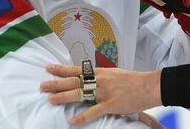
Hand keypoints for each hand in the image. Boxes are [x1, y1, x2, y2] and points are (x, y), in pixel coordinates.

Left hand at [40, 64, 161, 126]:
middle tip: (41, 85)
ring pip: (80, 94)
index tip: (48, 67)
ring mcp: (104, 92)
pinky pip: (93, 111)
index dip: (61, 69)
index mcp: (100, 72)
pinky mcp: (111, 104)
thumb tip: (88, 78)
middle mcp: (99, 80)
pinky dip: (82, 117)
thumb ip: (100, 77)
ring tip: (50, 99)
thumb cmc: (132, 80)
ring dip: (64, 97)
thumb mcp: (114, 74)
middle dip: (56, 83)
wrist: (148, 85)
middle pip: (74, 81)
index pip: (76, 69)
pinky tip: (72, 121)